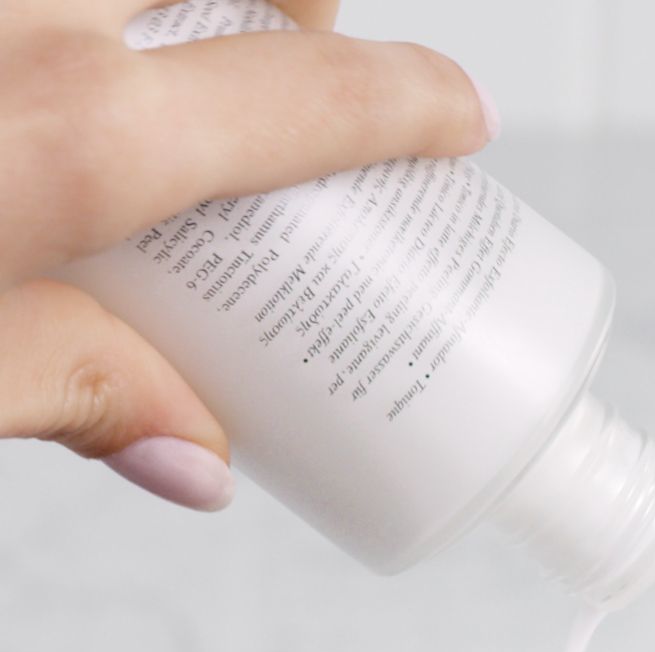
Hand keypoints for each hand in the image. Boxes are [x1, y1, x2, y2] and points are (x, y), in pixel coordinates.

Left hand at [0, 0, 495, 508]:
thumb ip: (88, 397)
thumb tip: (196, 455)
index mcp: (72, 132)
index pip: (310, 95)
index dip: (414, 102)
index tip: (463, 118)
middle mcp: (30, 9)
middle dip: (304, 10)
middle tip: (301, 83)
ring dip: (200, 6)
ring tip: (189, 79)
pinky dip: (101, 19)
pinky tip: (67, 80)